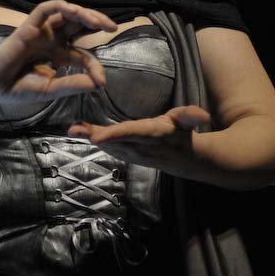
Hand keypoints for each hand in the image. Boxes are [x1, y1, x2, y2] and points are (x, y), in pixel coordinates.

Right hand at [0, 0, 117, 103]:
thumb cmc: (18, 88)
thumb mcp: (50, 89)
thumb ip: (72, 85)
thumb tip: (98, 84)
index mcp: (59, 55)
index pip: (84, 55)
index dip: (95, 65)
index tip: (101, 80)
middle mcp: (53, 40)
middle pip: (79, 25)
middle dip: (97, 22)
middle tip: (113, 27)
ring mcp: (42, 31)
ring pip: (66, 14)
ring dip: (84, 13)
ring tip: (100, 22)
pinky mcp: (29, 25)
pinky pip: (46, 9)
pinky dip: (62, 6)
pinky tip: (75, 11)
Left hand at [67, 105, 211, 173]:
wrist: (183, 160)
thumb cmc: (182, 133)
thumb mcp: (187, 122)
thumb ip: (190, 116)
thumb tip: (203, 115)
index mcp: (152, 134)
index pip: (130, 134)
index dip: (114, 135)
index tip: (96, 137)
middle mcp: (138, 146)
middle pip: (112, 140)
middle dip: (93, 135)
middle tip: (73, 130)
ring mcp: (130, 153)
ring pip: (106, 144)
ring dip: (88, 137)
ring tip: (71, 129)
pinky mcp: (125, 153)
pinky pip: (106, 145)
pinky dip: (92, 138)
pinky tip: (77, 131)